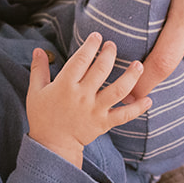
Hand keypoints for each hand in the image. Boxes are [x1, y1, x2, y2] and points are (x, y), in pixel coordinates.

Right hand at [26, 33, 150, 166]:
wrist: (53, 146)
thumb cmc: (42, 117)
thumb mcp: (35, 92)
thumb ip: (39, 69)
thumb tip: (38, 49)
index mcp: (64, 86)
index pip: (80, 60)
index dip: (90, 46)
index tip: (97, 36)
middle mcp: (82, 96)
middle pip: (101, 70)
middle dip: (109, 54)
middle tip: (113, 45)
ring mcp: (95, 110)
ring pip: (118, 90)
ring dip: (130, 76)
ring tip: (138, 64)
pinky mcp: (104, 123)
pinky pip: (124, 115)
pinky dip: (138, 108)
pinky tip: (148, 99)